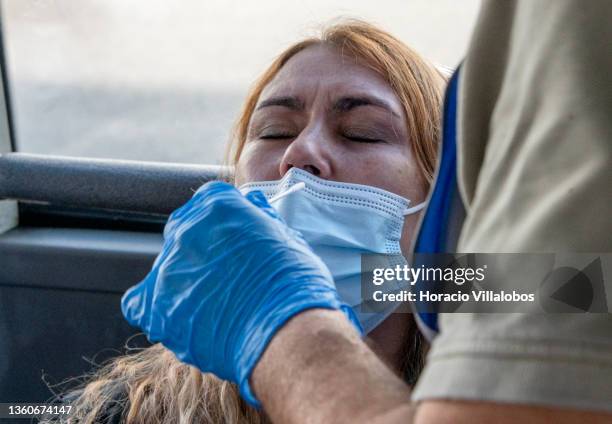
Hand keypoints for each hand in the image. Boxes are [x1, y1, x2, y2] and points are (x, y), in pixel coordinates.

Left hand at [121, 181, 361, 406]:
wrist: (286, 334)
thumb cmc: (295, 286)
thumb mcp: (286, 238)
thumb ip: (261, 219)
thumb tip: (252, 205)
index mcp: (218, 206)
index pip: (209, 201)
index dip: (223, 221)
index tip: (234, 236)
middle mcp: (186, 230)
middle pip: (184, 229)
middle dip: (202, 246)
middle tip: (227, 272)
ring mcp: (168, 270)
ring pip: (167, 267)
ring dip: (186, 279)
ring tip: (215, 304)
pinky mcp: (157, 309)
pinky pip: (140, 303)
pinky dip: (155, 307)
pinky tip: (179, 315)